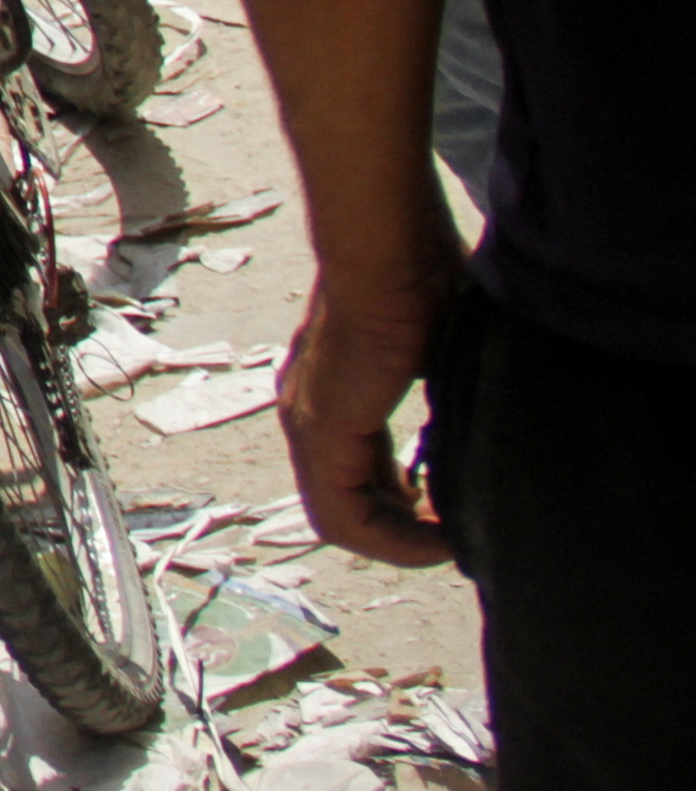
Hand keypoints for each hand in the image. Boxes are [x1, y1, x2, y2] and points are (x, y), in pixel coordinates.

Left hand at [277, 250, 461, 566]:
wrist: (386, 247)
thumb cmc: (419, 279)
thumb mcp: (439, 355)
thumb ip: (445, 396)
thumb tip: (483, 430)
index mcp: (334, 395)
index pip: (357, 474)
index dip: (401, 510)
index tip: (448, 518)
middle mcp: (309, 412)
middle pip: (347, 502)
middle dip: (401, 531)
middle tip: (452, 539)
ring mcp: (307, 420)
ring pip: (339, 516)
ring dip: (395, 540)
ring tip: (447, 543)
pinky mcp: (320, 426)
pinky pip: (340, 512)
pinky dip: (386, 536)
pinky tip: (435, 536)